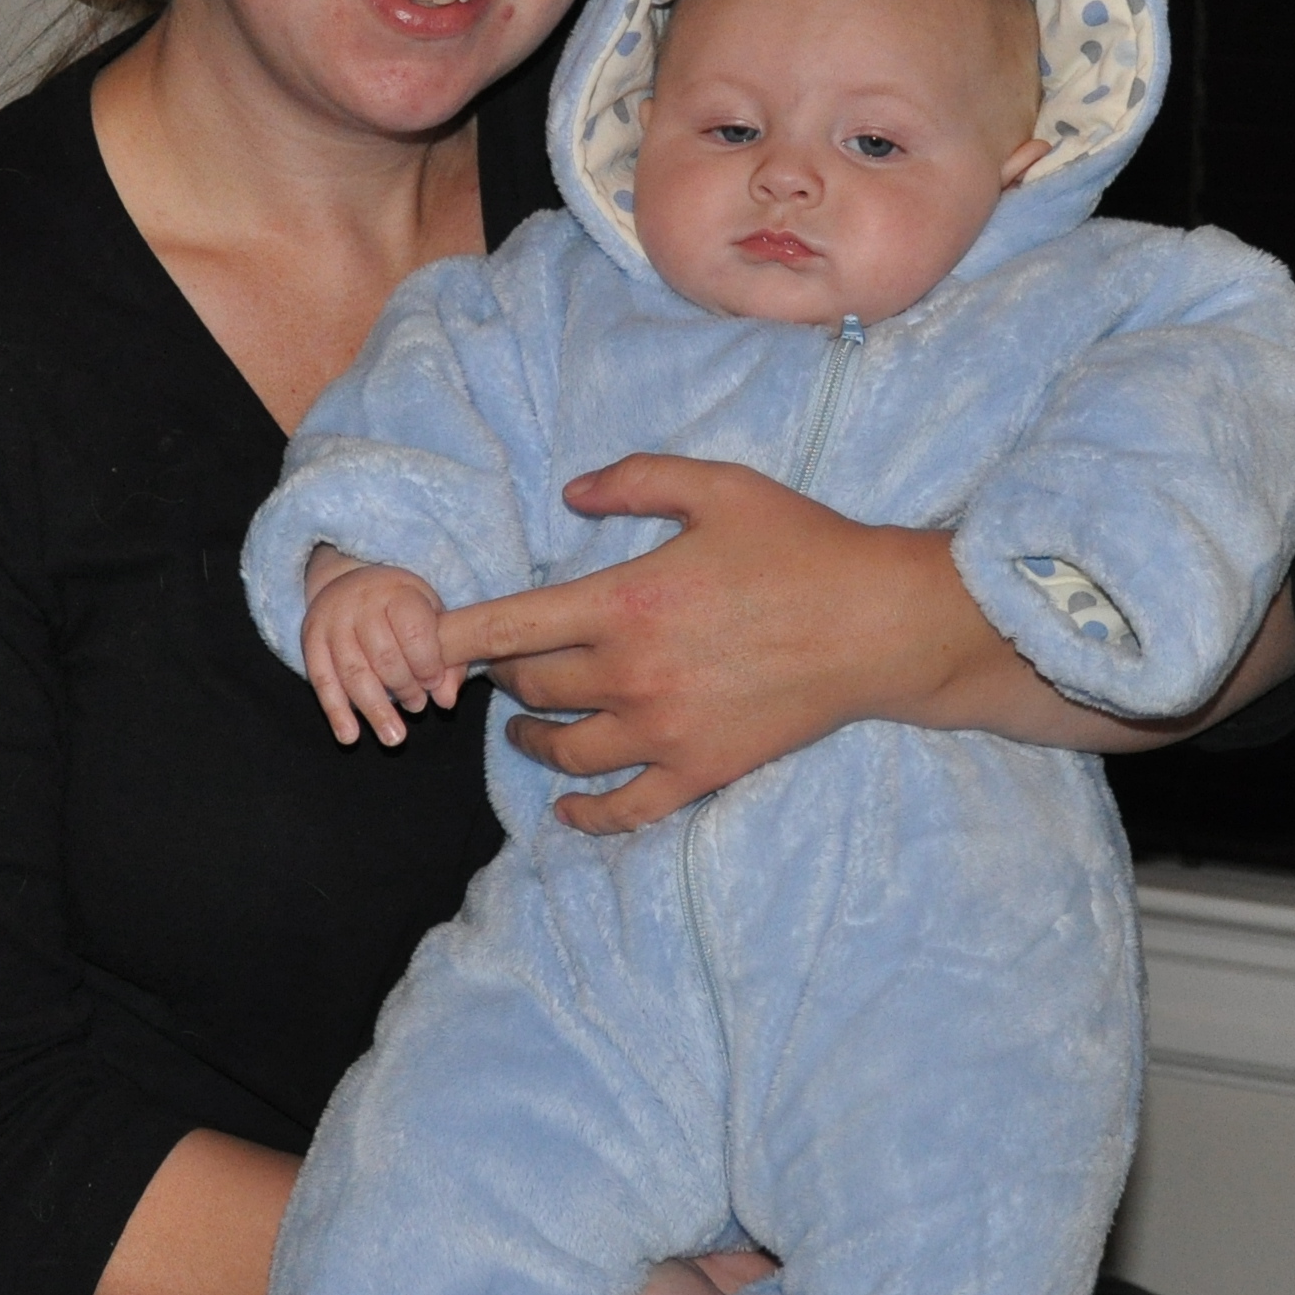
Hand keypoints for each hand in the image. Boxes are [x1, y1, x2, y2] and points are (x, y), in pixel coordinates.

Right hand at [302, 554, 462, 747]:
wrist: (346, 582)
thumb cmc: (398, 606)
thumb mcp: (430, 616)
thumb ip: (447, 658)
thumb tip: (446, 701)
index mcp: (395, 593)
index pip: (413, 630)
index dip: (426, 663)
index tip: (433, 684)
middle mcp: (360, 604)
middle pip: (383, 655)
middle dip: (403, 687)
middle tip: (416, 706)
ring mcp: (332, 622)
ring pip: (353, 672)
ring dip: (374, 709)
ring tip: (394, 737)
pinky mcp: (311, 641)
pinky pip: (322, 681)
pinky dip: (336, 712)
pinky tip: (349, 736)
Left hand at [430, 457, 1016, 833]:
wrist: (878, 624)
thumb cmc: (800, 546)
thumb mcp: (718, 487)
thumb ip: (636, 481)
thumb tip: (571, 493)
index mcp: (624, 600)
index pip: (505, 627)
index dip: (449, 640)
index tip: (417, 648)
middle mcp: (630, 673)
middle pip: (529, 688)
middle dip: (501, 677)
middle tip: (502, 665)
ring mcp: (663, 731)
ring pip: (565, 750)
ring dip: (531, 739)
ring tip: (525, 725)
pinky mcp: (699, 771)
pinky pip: (624, 808)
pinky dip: (587, 813)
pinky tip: (569, 806)